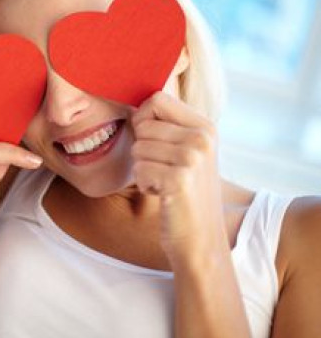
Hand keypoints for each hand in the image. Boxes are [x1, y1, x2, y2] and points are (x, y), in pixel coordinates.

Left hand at [131, 92, 224, 266]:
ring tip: (166, 184)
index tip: (154, 142)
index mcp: (205, 126)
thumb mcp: (187, 152)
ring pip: (137, 148)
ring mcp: (192, 158)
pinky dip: (145, 185)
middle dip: (143, 151)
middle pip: (142, 124)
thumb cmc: (186, 193)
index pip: (156, 99)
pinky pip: (139, 169)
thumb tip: (133, 105)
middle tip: (165, 171)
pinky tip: (164, 195)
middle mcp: (202, 138)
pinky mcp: (179, 179)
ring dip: (144, 170)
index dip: (143, 119)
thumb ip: (167, 126)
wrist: (201, 238)